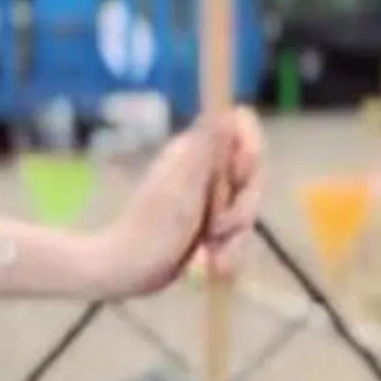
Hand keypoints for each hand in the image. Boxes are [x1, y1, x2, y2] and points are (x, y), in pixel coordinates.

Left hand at [93, 105, 263, 298]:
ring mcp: (209, 198)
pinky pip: (237, 234)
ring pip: (246, 210)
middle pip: (252, 176)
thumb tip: (227, 109)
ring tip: (210, 253)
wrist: (128, 271)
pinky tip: (212, 266)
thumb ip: (207, 146)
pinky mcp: (210, 226)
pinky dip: (228, 253)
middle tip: (215, 229)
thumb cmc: (151, 227)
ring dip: (234, 239)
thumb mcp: (183, 185)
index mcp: (197, 149)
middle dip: (241, 209)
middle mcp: (206, 168)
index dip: (251, 152)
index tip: (237, 179)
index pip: (242, 128)